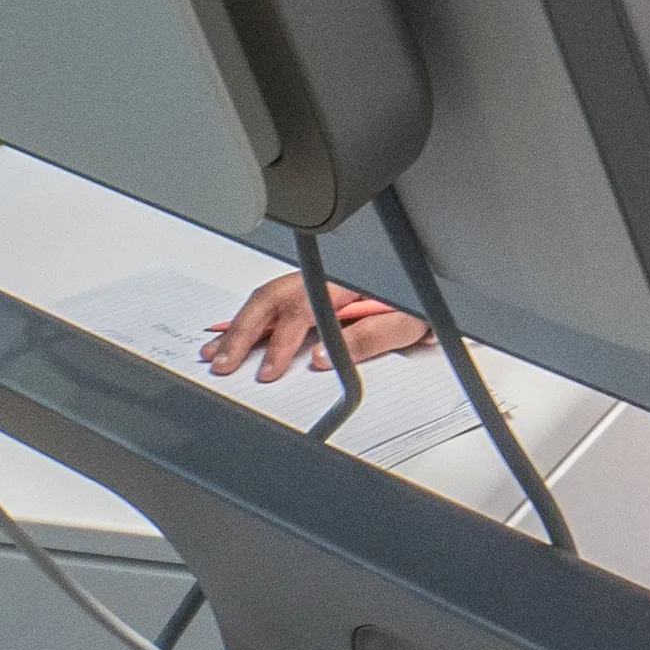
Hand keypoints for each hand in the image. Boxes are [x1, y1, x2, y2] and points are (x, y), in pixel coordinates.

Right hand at [203, 274, 431, 382]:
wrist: (434, 289)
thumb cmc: (419, 307)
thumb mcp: (405, 324)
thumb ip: (367, 338)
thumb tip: (321, 357)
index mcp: (349, 283)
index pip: (305, 309)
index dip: (283, 342)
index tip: (269, 370)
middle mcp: (328, 278)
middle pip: (275, 299)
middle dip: (243, 331)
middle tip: (224, 364)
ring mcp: (317, 283)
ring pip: (267, 298)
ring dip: (238, 326)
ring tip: (215, 354)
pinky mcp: (313, 291)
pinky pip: (273, 301)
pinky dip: (247, 319)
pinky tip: (229, 334)